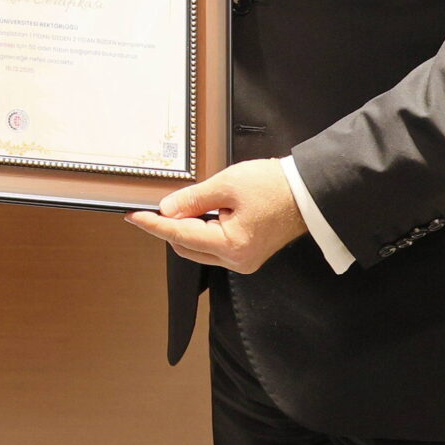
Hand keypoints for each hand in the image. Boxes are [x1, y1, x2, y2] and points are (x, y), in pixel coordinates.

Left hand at [125, 158, 306, 271]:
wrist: (310, 193)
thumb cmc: (275, 186)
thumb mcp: (228, 184)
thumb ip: (193, 198)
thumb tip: (167, 209)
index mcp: (232, 246)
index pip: (180, 235)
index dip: (154, 224)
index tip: (134, 216)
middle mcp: (237, 260)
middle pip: (187, 246)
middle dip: (171, 226)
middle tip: (160, 204)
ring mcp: (244, 260)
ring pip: (199, 248)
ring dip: (187, 228)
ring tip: (190, 203)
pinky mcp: (248, 255)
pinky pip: (214, 246)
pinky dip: (203, 230)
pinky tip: (204, 212)